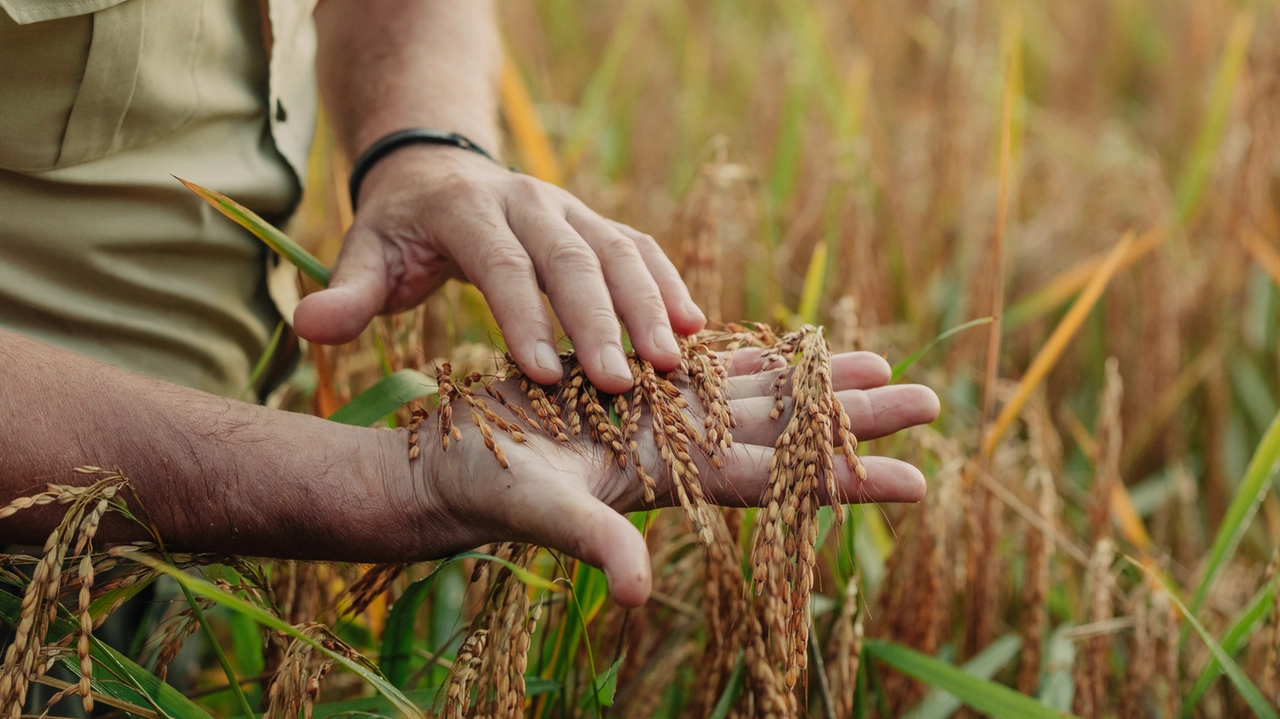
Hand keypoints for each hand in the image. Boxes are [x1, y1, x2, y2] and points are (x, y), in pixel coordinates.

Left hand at [293, 147, 705, 392]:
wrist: (439, 172)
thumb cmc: (401, 232)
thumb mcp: (365, 256)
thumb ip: (346, 292)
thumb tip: (309, 326)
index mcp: (467, 210)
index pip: (501, 264)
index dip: (525, 317)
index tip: (548, 378)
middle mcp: (527, 200)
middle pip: (571, 258)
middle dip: (601, 321)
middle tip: (623, 385)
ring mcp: (569, 208)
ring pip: (618, 249)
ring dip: (649, 305)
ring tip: (672, 363)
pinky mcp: (597, 222)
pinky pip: (640, 248)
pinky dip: (668, 284)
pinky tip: (694, 329)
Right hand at [391, 350, 939, 606]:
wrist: (448, 466)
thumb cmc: (484, 488)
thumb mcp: (539, 511)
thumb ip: (594, 542)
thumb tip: (636, 595)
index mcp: (675, 478)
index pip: (781, 482)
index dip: (849, 482)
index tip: (922, 481)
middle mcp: (683, 450)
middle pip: (789, 434)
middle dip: (858, 420)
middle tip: (933, 401)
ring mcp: (664, 418)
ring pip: (760, 397)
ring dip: (819, 384)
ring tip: (883, 363)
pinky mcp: (637, 388)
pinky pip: (710, 369)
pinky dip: (755, 357)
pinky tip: (792, 347)